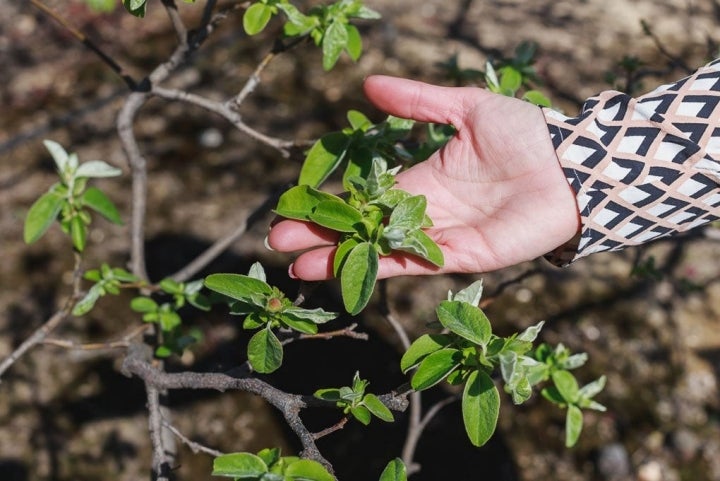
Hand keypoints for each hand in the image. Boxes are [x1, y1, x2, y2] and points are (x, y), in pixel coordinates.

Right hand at [267, 75, 579, 279]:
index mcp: (424, 181)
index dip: (329, 205)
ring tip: (297, 269)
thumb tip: (369, 84)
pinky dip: (380, 267)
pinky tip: (345, 270)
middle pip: (364, 229)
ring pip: (381, 252)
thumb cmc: (526, 133)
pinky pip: (415, 263)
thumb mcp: (465, 107)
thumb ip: (419, 101)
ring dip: (340, 259)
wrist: (573, 163)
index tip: (291, 210)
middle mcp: (426, 214)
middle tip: (277, 246)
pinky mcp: (463, 256)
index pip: (365, 197)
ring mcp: (442, 239)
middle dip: (322, 237)